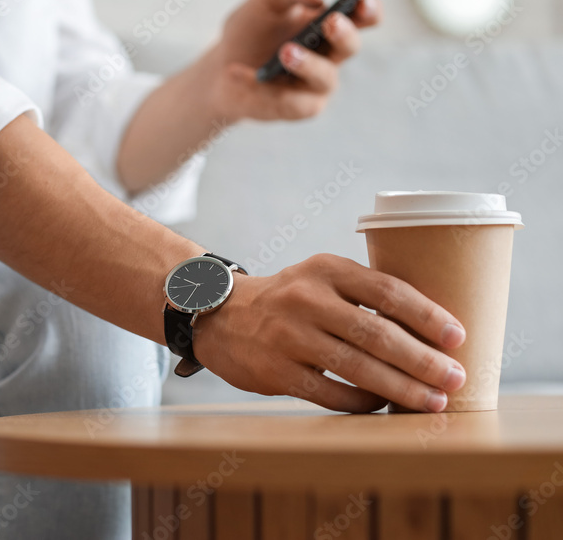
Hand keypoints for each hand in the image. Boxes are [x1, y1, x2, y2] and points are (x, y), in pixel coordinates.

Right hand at [191, 254, 466, 412]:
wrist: (218, 316)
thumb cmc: (287, 300)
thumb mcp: (318, 278)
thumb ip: (362, 293)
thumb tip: (430, 331)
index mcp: (325, 269)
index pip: (387, 291)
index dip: (427, 315)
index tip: (457, 336)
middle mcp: (306, 299)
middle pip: (376, 334)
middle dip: (422, 360)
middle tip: (454, 377)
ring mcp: (288, 336)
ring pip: (357, 368)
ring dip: (401, 388)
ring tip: (432, 400)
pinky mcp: (275, 370)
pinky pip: (330, 392)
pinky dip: (363, 401)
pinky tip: (383, 405)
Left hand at [200, 0, 381, 124]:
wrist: (221, 69)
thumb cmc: (251, 32)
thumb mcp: (265, 2)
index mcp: (331, 25)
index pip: (363, 17)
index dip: (369, 9)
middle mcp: (331, 56)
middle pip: (350, 47)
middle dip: (343, 34)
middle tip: (331, 22)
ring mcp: (317, 85)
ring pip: (324, 77)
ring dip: (307, 63)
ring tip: (286, 51)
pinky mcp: (298, 109)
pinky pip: (287, 100)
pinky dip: (260, 86)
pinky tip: (236, 72)